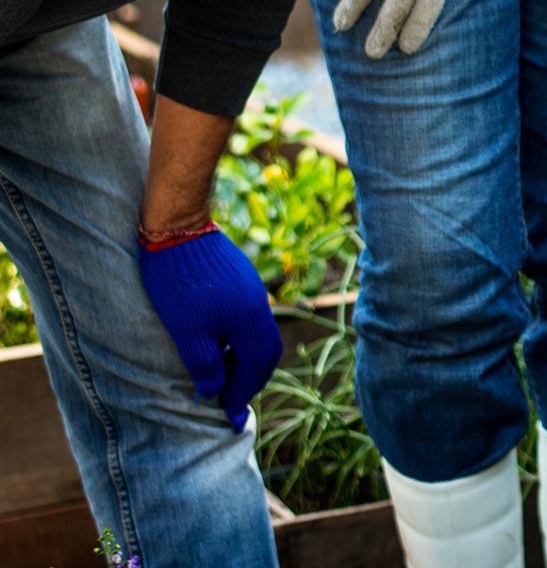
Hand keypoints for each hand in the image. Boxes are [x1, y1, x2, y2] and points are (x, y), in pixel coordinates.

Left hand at [136, 228, 281, 431]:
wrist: (179, 228)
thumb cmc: (179, 285)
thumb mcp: (187, 333)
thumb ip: (205, 366)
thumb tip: (211, 393)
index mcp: (251, 325)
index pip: (255, 370)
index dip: (241, 396)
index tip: (227, 417)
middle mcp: (260, 310)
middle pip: (266, 355)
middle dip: (250, 380)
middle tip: (230, 399)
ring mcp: (253, 294)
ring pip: (259, 337)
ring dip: (245, 360)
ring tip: (221, 375)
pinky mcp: (243, 282)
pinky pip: (250, 321)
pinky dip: (240, 341)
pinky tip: (217, 343)